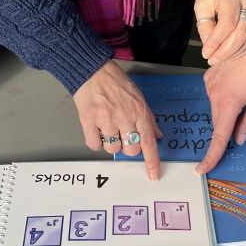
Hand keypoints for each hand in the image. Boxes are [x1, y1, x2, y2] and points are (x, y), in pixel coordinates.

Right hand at [73, 60, 161, 179]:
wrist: (93, 70)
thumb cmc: (116, 81)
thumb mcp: (139, 97)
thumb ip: (148, 118)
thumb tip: (157, 136)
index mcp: (139, 111)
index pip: (148, 141)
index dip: (152, 161)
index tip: (153, 175)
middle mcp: (124, 117)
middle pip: (131, 149)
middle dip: (129, 147)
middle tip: (124, 135)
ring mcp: (106, 120)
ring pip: (113, 148)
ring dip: (112, 142)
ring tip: (108, 127)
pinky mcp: (88, 120)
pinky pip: (95, 144)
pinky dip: (96, 141)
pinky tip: (97, 130)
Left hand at [194, 0, 245, 65]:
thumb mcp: (202, 4)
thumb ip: (205, 26)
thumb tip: (209, 48)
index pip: (227, 23)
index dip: (217, 41)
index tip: (206, 53)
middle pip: (241, 32)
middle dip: (226, 50)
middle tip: (212, 60)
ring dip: (234, 52)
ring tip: (219, 59)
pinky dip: (242, 48)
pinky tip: (231, 54)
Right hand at [196, 46, 245, 173]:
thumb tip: (238, 139)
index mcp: (229, 103)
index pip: (219, 136)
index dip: (212, 155)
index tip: (202, 170)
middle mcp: (214, 94)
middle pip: (218, 122)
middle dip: (228, 127)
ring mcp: (209, 83)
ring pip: (215, 108)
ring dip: (227, 110)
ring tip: (245, 93)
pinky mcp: (208, 75)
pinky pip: (213, 95)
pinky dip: (223, 97)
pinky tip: (237, 85)